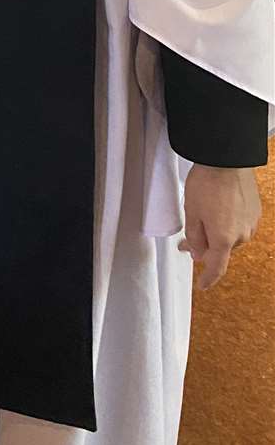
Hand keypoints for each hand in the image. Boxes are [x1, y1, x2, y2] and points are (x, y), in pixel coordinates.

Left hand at [179, 164, 260, 289]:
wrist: (227, 159)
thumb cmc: (206, 183)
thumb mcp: (192, 211)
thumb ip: (194, 238)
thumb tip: (198, 255)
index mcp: (224, 239)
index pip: (217, 267)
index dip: (209, 278)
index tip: (202, 285)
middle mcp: (242, 235)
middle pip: (221, 249)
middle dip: (205, 246)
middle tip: (188, 239)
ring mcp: (251, 223)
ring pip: (231, 236)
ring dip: (218, 232)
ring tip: (204, 215)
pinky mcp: (256, 212)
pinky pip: (240, 224)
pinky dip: (228, 222)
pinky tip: (219, 208)